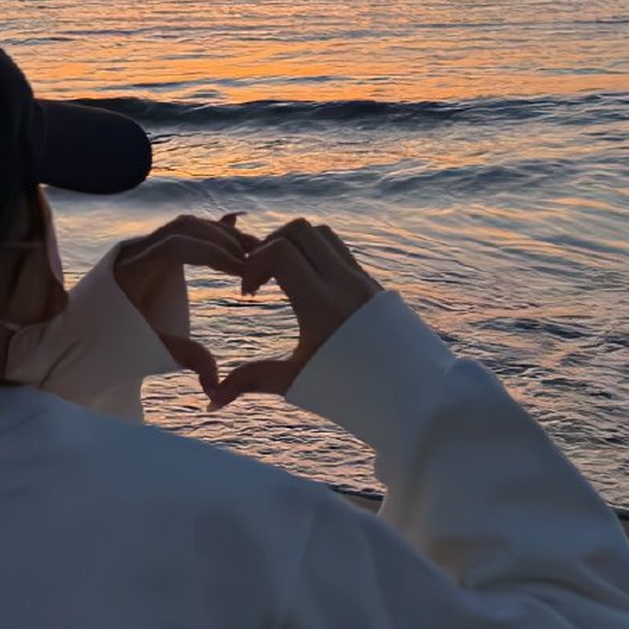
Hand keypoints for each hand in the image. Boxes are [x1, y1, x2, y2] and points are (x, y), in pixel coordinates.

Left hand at [114, 213, 256, 394]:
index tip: (241, 267)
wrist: (87, 333)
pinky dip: (210, 233)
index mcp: (133, 268)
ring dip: (219, 234)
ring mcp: (145, 245)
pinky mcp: (154, 248)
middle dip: (222, 239)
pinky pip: (185, 231)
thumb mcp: (150, 347)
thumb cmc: (117, 342)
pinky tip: (237, 230)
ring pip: (187, 226)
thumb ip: (184, 358)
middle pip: (186, 228)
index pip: (178, 245)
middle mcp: (138, 250)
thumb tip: (215, 384)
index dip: (212, 252)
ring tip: (253, 247)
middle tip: (255, 256)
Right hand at [209, 218, 382, 409]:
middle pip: (300, 230)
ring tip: (283, 278)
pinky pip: (341, 252)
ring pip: (323, 235)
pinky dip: (318, 256)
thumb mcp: (298, 382)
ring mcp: (363, 280)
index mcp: (321, 304)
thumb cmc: (353, 394)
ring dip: (296, 246)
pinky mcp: (374, 285)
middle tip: (262, 277)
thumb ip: (253, 380)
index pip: (280, 251)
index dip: (254, 263)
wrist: (416, 397)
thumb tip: (212, 399)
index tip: (248, 293)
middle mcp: (344, 283)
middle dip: (271, 244)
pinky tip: (308, 288)